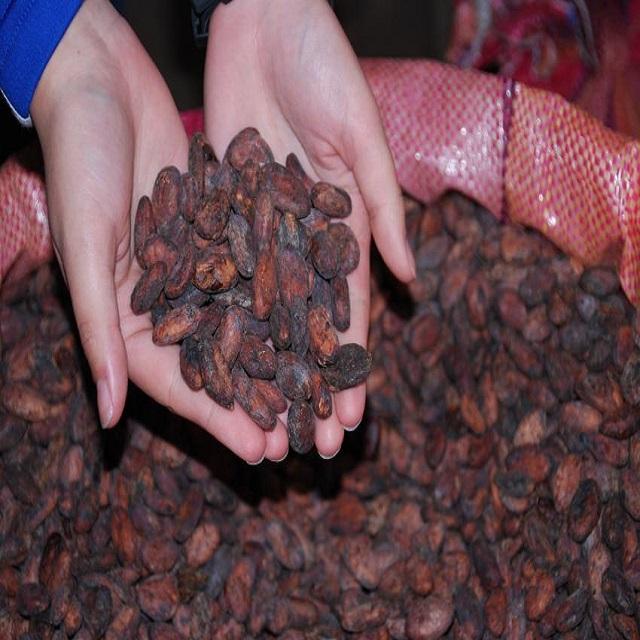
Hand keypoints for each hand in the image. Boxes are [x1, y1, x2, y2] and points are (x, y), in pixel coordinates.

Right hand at [32, 0, 285, 462]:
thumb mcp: (87, 251)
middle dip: (262, 402)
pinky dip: (291, 299)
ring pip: (250, 324)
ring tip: (321, 397)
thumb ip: (98, 332)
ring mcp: (201, 266)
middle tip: (303, 440)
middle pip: (221, 363)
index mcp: (126, 315)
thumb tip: (108, 418)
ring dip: (284, 362)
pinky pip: (264, 272)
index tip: (259, 454)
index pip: (177, 383)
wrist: (101, 86)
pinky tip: (322, 326)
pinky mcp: (226, 232)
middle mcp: (169, 298)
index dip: (217, 421)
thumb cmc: (78, 165)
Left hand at [204, 0, 415, 457]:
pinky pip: (216, 271)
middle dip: (306, 387)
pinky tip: (213, 366)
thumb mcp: (361, 136)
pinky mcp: (219, 213)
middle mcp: (300, 241)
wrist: (263, 21)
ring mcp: (258, 231)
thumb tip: (412, 281)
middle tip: (308, 447)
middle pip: (302, 328)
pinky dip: (215, 319)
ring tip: (262, 424)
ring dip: (262, 370)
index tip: (354, 421)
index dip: (352, 369)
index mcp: (343, 229)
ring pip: (258, 314)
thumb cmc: (325, 67)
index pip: (349, 314)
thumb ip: (381, 207)